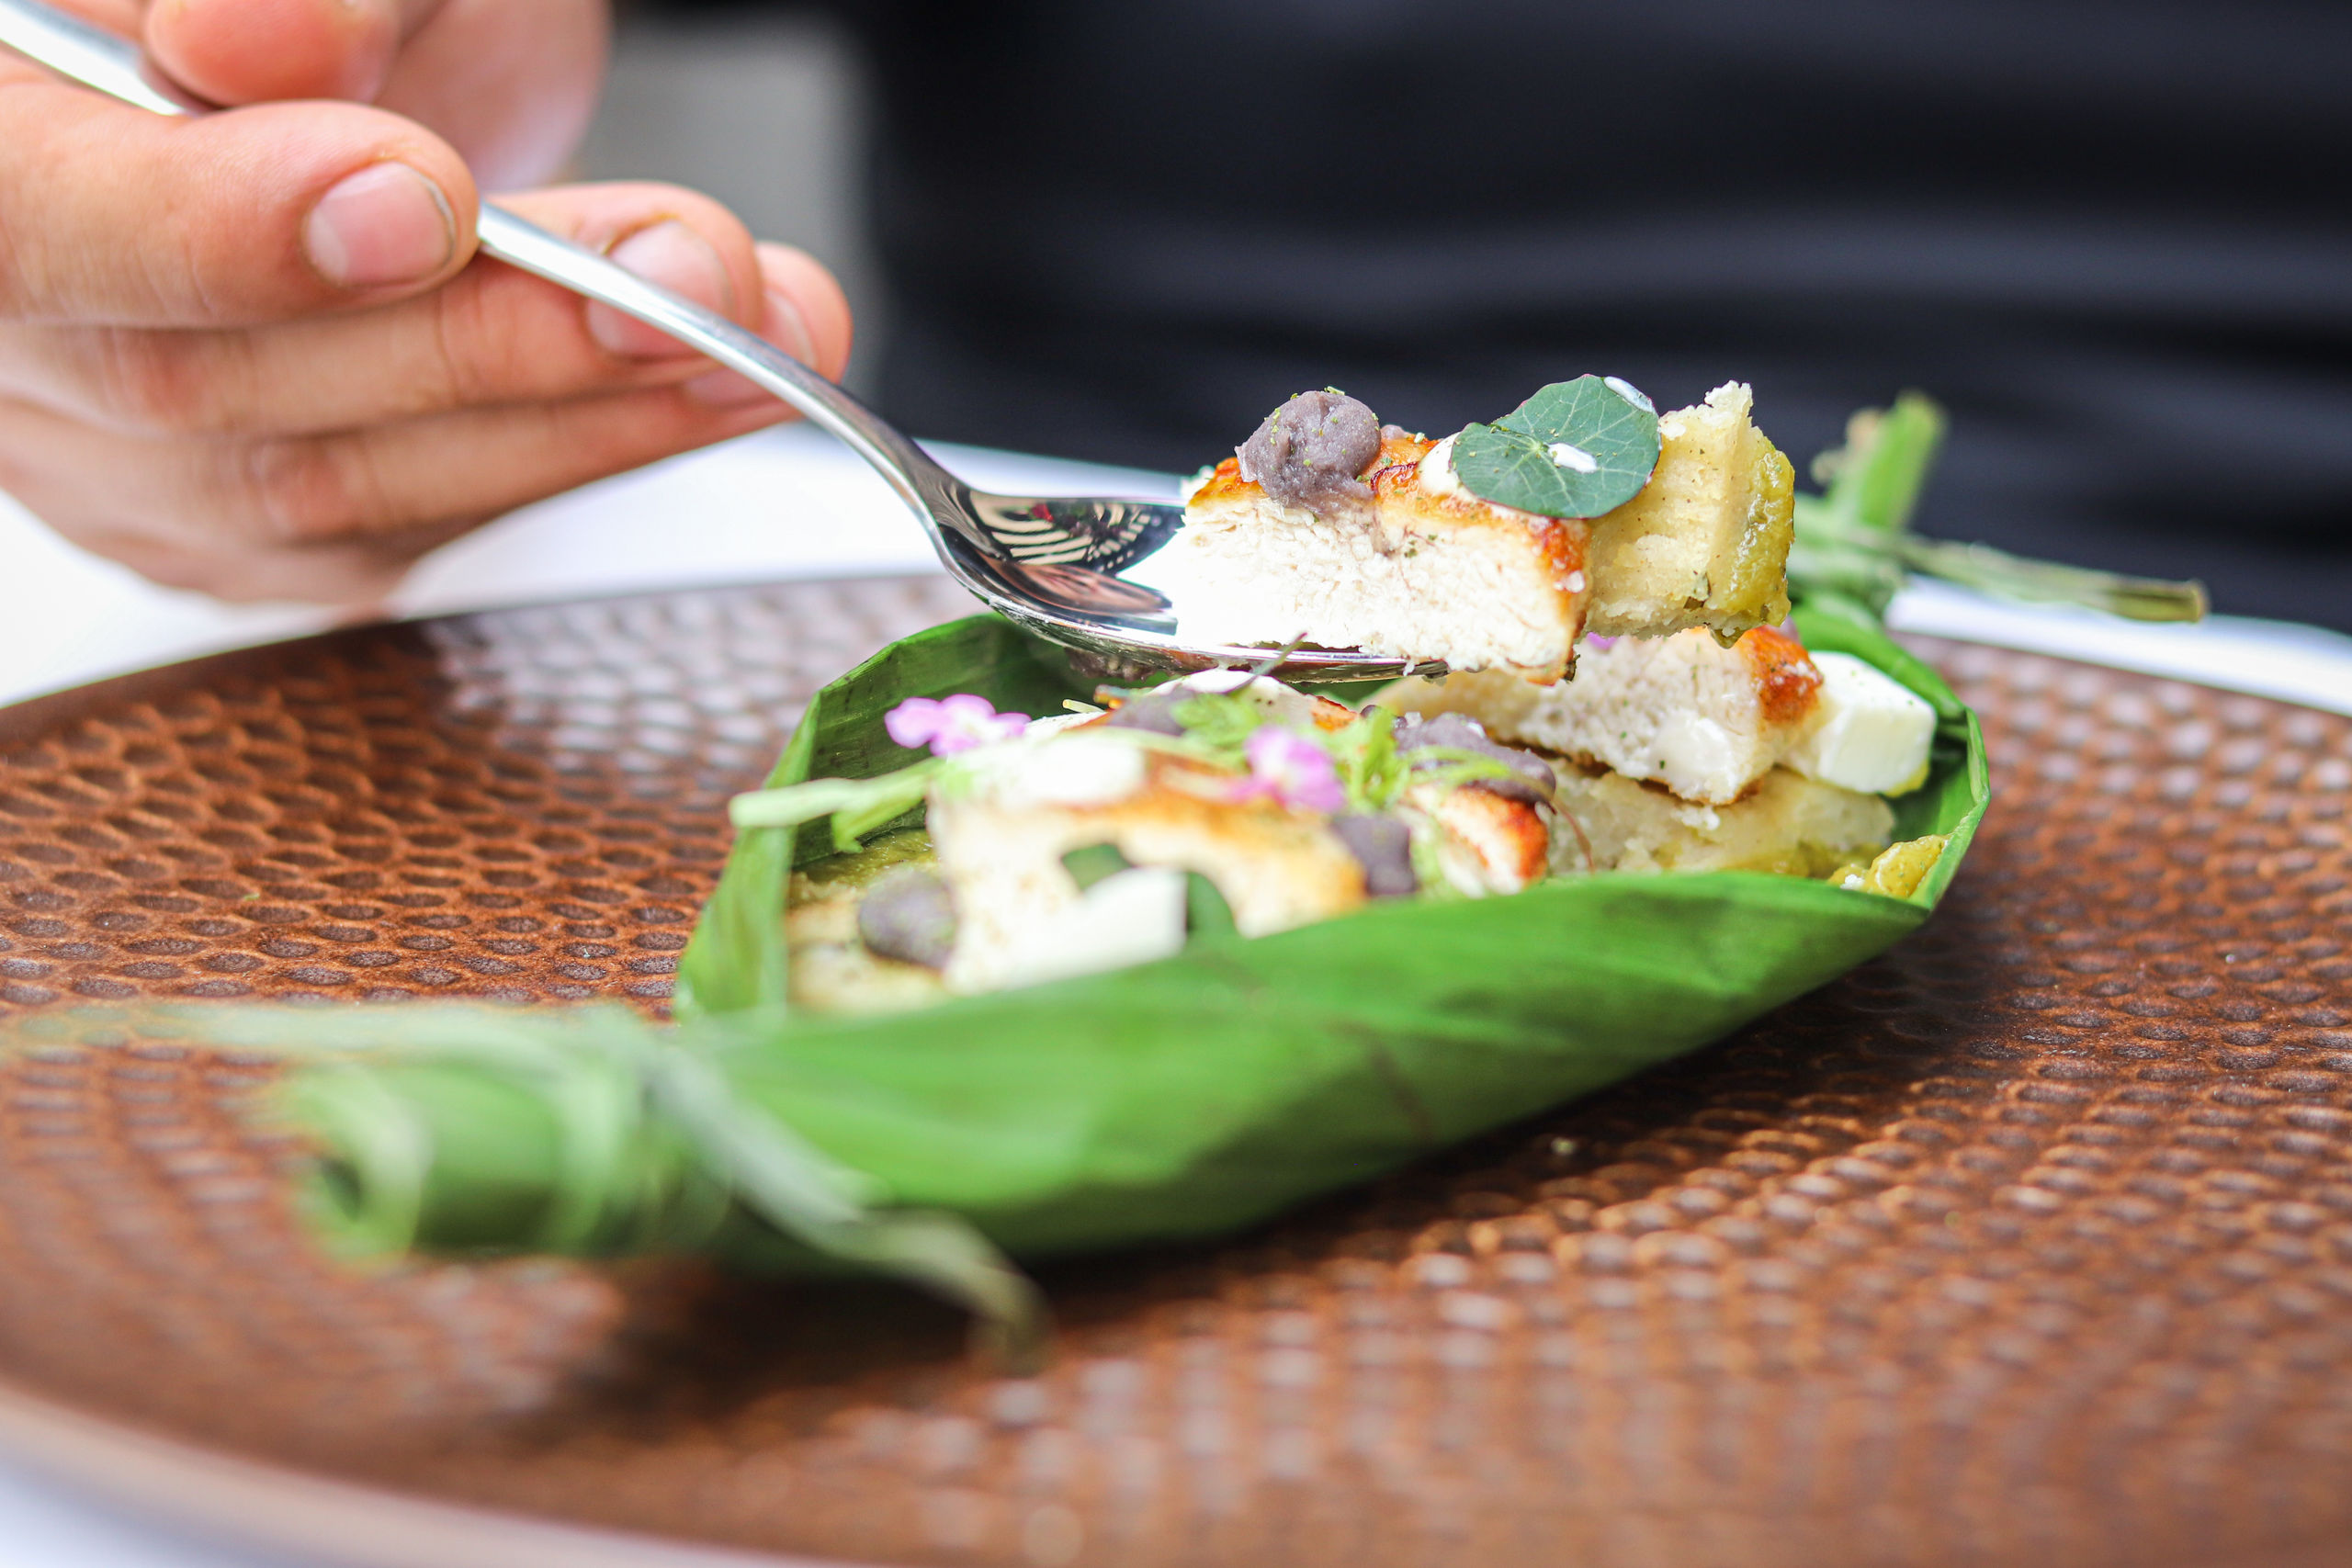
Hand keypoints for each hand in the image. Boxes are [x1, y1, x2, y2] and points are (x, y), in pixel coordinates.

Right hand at [0, 0, 852, 600]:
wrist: (344, 70)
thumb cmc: (325, 10)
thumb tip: (262, 43)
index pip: (35, 221)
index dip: (219, 232)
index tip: (420, 206)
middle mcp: (17, 331)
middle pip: (213, 377)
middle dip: (487, 336)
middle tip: (684, 286)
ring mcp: (115, 451)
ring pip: (334, 484)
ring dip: (581, 414)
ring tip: (761, 333)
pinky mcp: (243, 524)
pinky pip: (406, 529)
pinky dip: (580, 457)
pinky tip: (713, 393)